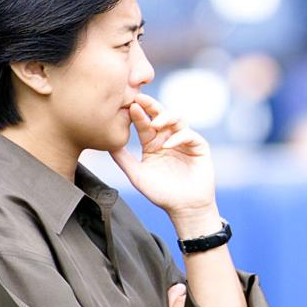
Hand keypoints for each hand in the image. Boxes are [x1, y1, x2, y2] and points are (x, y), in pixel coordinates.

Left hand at [110, 93, 216, 215]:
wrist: (184, 207)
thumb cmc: (160, 193)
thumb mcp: (137, 175)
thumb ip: (124, 159)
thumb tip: (107, 144)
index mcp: (152, 144)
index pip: (144, 124)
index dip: (138, 115)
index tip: (129, 106)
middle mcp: (168, 139)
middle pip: (161, 116)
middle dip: (152, 106)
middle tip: (141, 99)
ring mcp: (184, 141)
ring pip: (177, 120)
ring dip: (167, 118)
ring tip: (156, 123)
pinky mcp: (199, 146)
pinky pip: (190, 135)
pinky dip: (179, 137)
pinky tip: (168, 145)